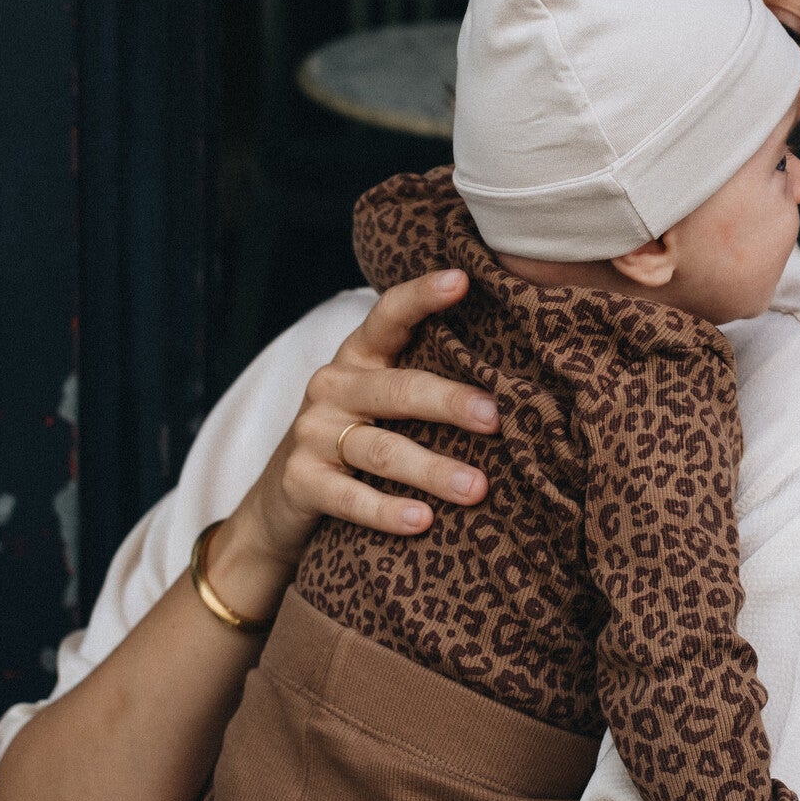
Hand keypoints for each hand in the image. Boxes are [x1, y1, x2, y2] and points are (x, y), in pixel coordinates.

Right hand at [213, 270, 500, 615]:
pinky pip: (349, 497)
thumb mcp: (381, 398)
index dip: (422, 295)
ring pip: (381, 448)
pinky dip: (387, 511)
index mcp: (360, 356)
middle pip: (398, 388)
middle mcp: (333, 386)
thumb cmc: (357, 436)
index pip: (389, 315)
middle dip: (449, 401)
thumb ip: (425, 377)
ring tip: (477, 488)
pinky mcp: (300, 480)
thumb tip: (518, 380)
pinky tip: (422, 521)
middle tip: (495, 418)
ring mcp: (312, 433)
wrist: (280, 500)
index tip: (462, 279)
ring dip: (432, 469)